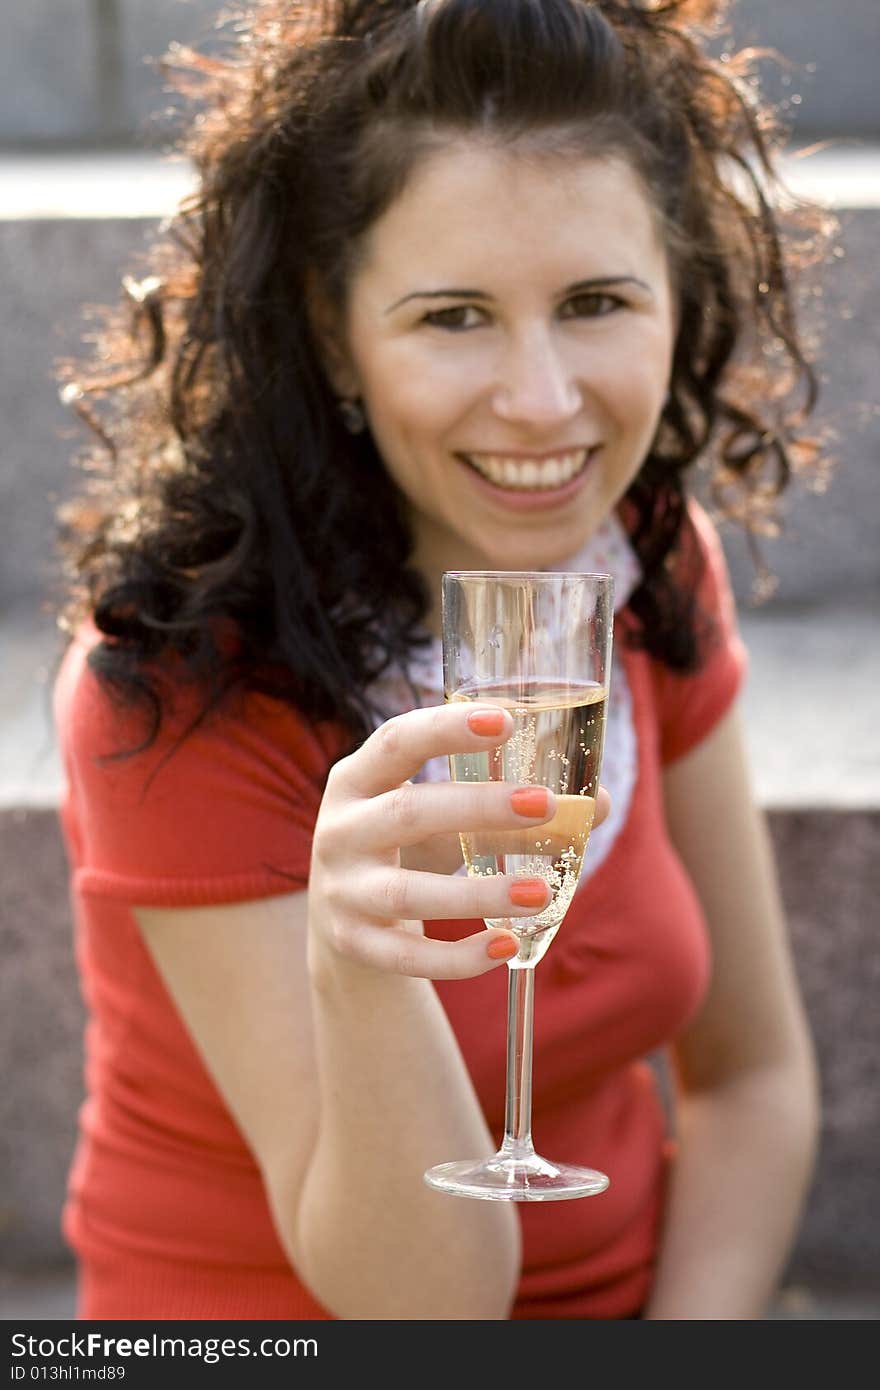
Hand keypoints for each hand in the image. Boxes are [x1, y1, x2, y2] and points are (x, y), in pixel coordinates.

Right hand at [308, 704, 608, 981]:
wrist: (342, 919)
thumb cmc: (407, 846)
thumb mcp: (442, 817)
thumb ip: (509, 809)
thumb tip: (600, 804)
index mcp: (357, 778)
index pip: (397, 741)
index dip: (446, 729)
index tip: (505, 721)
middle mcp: (339, 830)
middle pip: (407, 813)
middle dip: (478, 807)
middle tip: (545, 804)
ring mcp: (341, 890)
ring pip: (407, 893)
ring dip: (478, 894)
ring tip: (541, 892)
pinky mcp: (352, 942)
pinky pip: (406, 955)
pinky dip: (458, 957)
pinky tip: (508, 946)